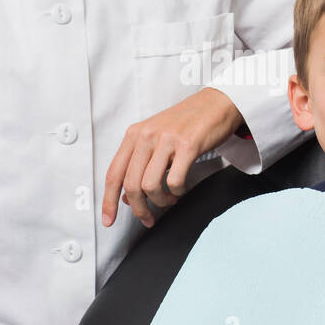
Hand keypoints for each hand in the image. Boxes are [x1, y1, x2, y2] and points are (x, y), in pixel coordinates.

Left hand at [101, 87, 246, 228]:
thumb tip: (127, 198)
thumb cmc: (186, 124)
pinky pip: (175, 181)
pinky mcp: (188, 145)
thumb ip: (139, 165)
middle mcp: (147, 136)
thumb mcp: (155, 140)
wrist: (216, 104)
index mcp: (134, 135)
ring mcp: (167, 140)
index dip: (108, 201)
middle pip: (131, 185)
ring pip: (150, 186)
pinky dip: (177, 191)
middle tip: (148, 218)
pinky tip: (181, 188)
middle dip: (139, 209)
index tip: (108, 220)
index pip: (114, 173)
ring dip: (160, 201)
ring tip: (169, 199)